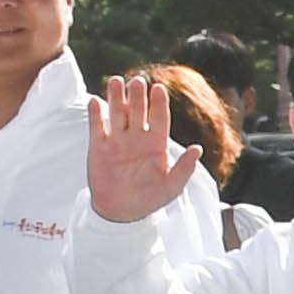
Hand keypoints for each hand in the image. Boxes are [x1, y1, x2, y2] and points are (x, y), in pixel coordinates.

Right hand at [82, 73, 201, 223]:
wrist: (121, 212)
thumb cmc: (149, 199)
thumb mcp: (171, 187)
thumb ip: (184, 168)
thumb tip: (197, 149)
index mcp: (156, 143)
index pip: (159, 118)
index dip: (159, 103)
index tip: (159, 88)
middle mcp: (137, 137)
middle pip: (138, 110)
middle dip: (138, 96)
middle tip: (138, 81)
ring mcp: (118, 140)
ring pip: (118, 113)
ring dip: (117, 98)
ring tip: (117, 81)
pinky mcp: (99, 147)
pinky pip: (97, 127)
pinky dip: (96, 115)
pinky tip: (96, 101)